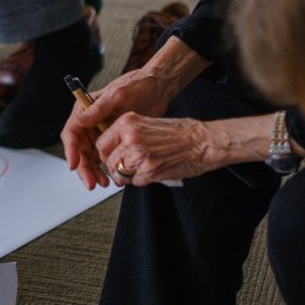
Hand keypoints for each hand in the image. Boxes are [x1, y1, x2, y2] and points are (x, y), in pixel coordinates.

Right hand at [62, 36, 206, 189]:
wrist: (158, 88)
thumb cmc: (137, 85)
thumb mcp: (117, 96)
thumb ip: (98, 109)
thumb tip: (80, 121)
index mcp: (85, 109)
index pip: (71, 132)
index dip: (70, 151)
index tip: (74, 165)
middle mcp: (90, 121)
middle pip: (79, 149)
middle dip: (83, 167)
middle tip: (91, 182)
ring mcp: (101, 131)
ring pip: (90, 156)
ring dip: (93, 171)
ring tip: (103, 183)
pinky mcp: (114, 138)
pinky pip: (104, 156)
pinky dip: (105, 168)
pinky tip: (110, 177)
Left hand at [96, 113, 214, 185]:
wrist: (203, 141)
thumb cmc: (180, 132)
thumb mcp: (147, 123)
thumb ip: (127, 133)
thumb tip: (113, 148)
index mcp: (127, 123)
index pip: (101, 144)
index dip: (105, 154)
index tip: (110, 157)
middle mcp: (130, 137)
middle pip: (108, 160)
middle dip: (114, 167)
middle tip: (123, 168)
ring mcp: (139, 155)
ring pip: (119, 173)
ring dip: (126, 176)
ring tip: (138, 171)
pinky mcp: (150, 171)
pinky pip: (134, 182)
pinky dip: (140, 181)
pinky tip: (150, 173)